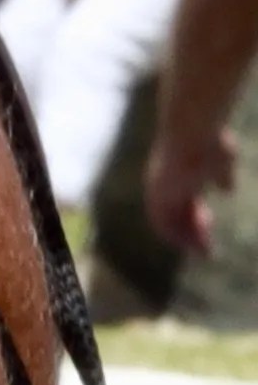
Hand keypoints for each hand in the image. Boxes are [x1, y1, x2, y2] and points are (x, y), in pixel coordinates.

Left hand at [164, 109, 234, 267]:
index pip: (182, 199)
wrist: (193, 131)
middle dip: (191, 231)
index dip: (194, 213)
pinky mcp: (158, 195)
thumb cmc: (210, 142)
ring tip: (206, 252)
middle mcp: (163, 182)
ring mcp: (158, 188)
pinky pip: (162, 224)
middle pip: (174, 213)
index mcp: (177, 173)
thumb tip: (226, 189)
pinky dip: (177, 238)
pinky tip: (194, 246)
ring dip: (187, 239)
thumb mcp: (222, 160)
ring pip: (167, 222)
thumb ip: (222, 174)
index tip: (208, 224)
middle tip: (206, 249)